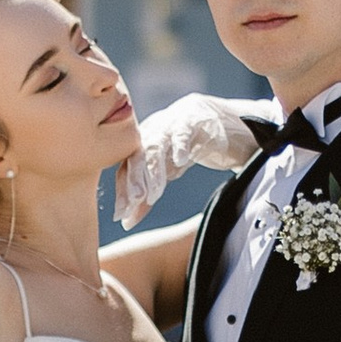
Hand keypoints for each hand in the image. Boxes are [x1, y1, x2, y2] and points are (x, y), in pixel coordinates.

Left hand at [114, 92, 265, 230]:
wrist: (220, 119)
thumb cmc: (188, 148)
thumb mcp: (168, 173)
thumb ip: (148, 194)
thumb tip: (127, 222)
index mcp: (142, 143)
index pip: (126, 167)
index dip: (122, 190)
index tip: (120, 215)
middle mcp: (153, 131)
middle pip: (137, 156)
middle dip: (133, 182)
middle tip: (132, 205)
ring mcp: (172, 124)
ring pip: (157, 146)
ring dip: (153, 171)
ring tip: (153, 195)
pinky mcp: (194, 120)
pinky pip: (184, 132)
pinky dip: (180, 146)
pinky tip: (180, 162)